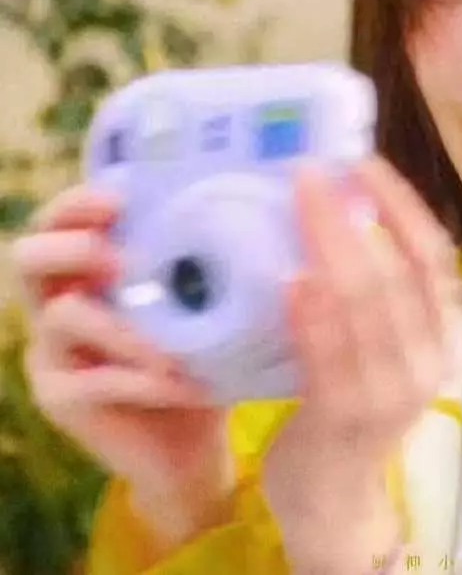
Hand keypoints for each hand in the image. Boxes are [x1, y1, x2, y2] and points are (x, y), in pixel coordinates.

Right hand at [11, 186, 231, 550]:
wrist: (192, 442)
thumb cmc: (201, 352)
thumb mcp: (206, 299)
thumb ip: (210, 257)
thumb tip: (263, 189)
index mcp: (90, 268)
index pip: (59, 218)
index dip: (78, 203)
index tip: (120, 199)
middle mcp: (59, 302)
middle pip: (29, 257)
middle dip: (76, 249)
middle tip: (123, 263)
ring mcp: (52, 352)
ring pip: (62, 316)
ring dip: (124, 325)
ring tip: (175, 344)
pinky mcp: (59, 400)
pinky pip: (92, 380)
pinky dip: (143, 379)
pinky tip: (185, 383)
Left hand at [262, 155, 459, 572]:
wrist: (336, 497)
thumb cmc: (352, 402)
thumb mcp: (385, 343)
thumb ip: (377, 290)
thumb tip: (342, 206)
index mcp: (443, 335)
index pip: (434, 257)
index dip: (403, 205)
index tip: (365, 161)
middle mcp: (428, 360)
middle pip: (396, 272)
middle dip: (353, 213)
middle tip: (311, 170)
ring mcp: (389, 392)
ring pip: (365, 305)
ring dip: (328, 246)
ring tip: (298, 202)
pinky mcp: (346, 418)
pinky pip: (330, 355)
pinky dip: (311, 314)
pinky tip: (291, 277)